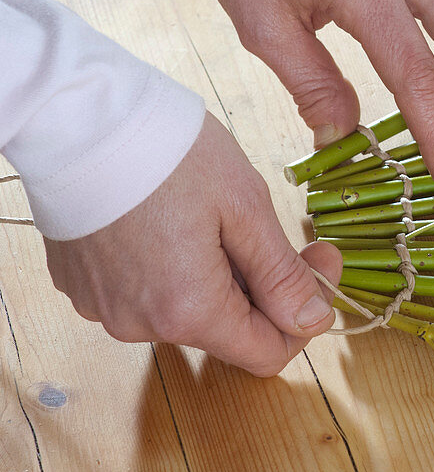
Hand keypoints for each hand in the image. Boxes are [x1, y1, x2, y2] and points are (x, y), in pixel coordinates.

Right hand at [44, 113, 342, 376]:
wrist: (77, 117)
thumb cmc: (167, 152)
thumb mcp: (245, 207)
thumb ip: (281, 274)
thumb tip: (315, 321)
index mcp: (188, 311)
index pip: (267, 354)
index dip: (304, 316)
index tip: (319, 260)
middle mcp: (141, 325)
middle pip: (229, 329)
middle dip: (265, 285)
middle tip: (280, 227)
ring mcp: (106, 307)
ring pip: (190, 309)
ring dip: (219, 274)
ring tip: (215, 214)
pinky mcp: (86, 285)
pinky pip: (149, 291)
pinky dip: (175, 266)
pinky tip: (175, 217)